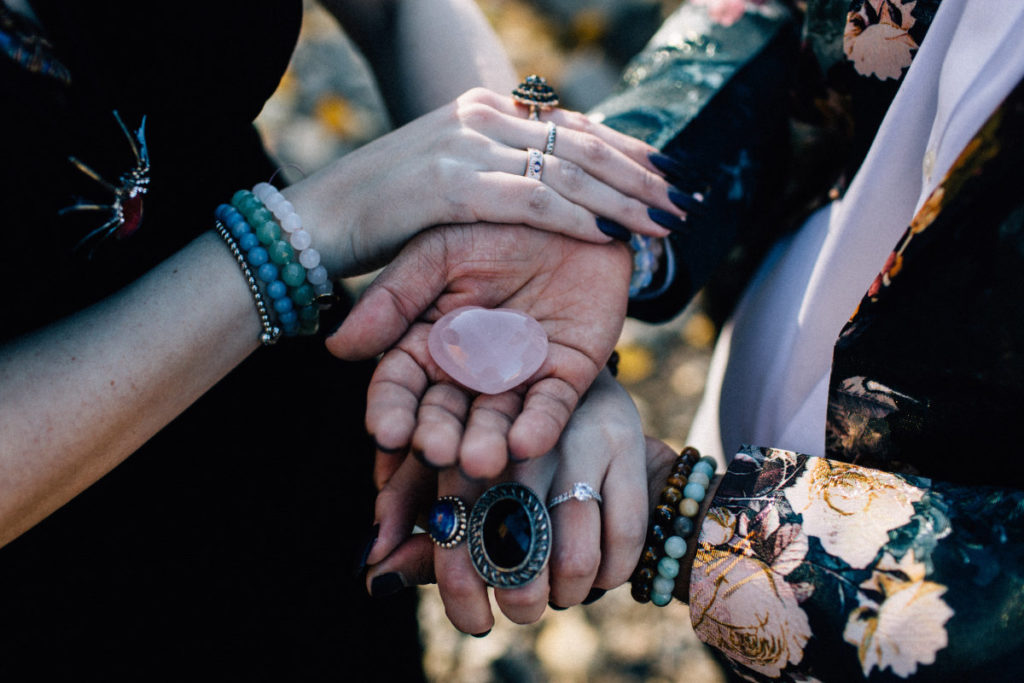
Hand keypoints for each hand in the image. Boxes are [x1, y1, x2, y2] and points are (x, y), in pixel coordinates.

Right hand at [281, 87, 684, 277]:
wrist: (316, 218)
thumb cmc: (382, 208)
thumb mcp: (446, 175)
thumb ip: (495, 169)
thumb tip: (543, 182)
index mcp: (485, 112)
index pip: (574, 126)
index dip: (627, 151)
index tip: (666, 174)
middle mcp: (483, 118)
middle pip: (584, 144)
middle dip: (641, 175)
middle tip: (684, 200)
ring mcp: (469, 148)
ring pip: (569, 171)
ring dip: (624, 200)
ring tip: (666, 223)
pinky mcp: (454, 186)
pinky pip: (534, 201)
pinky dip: (578, 219)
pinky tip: (612, 238)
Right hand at [328, 223, 631, 480]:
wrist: (570, 207)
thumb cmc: (494, 223)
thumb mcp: (437, 250)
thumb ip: (394, 298)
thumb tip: (336, 347)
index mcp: (427, 341)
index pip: (400, 384)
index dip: (392, 409)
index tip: (387, 433)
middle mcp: (468, 369)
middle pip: (446, 412)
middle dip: (439, 436)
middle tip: (437, 454)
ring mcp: (517, 375)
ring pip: (497, 418)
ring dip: (487, 443)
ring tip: (480, 463)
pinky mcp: (566, 374)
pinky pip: (552, 405)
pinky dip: (540, 426)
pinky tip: (525, 444)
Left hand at [363, 369, 648, 633]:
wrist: (585, 401)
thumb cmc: (505, 460)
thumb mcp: (459, 490)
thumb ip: (420, 533)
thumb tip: (372, 579)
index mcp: (465, 438)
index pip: (452, 522)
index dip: (462, 584)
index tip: (473, 621)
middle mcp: (519, 432)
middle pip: (514, 534)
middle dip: (518, 592)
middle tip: (519, 610)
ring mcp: (575, 435)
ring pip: (573, 545)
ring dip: (566, 589)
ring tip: (559, 595)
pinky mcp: (625, 441)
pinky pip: (623, 532)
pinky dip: (610, 571)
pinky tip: (598, 577)